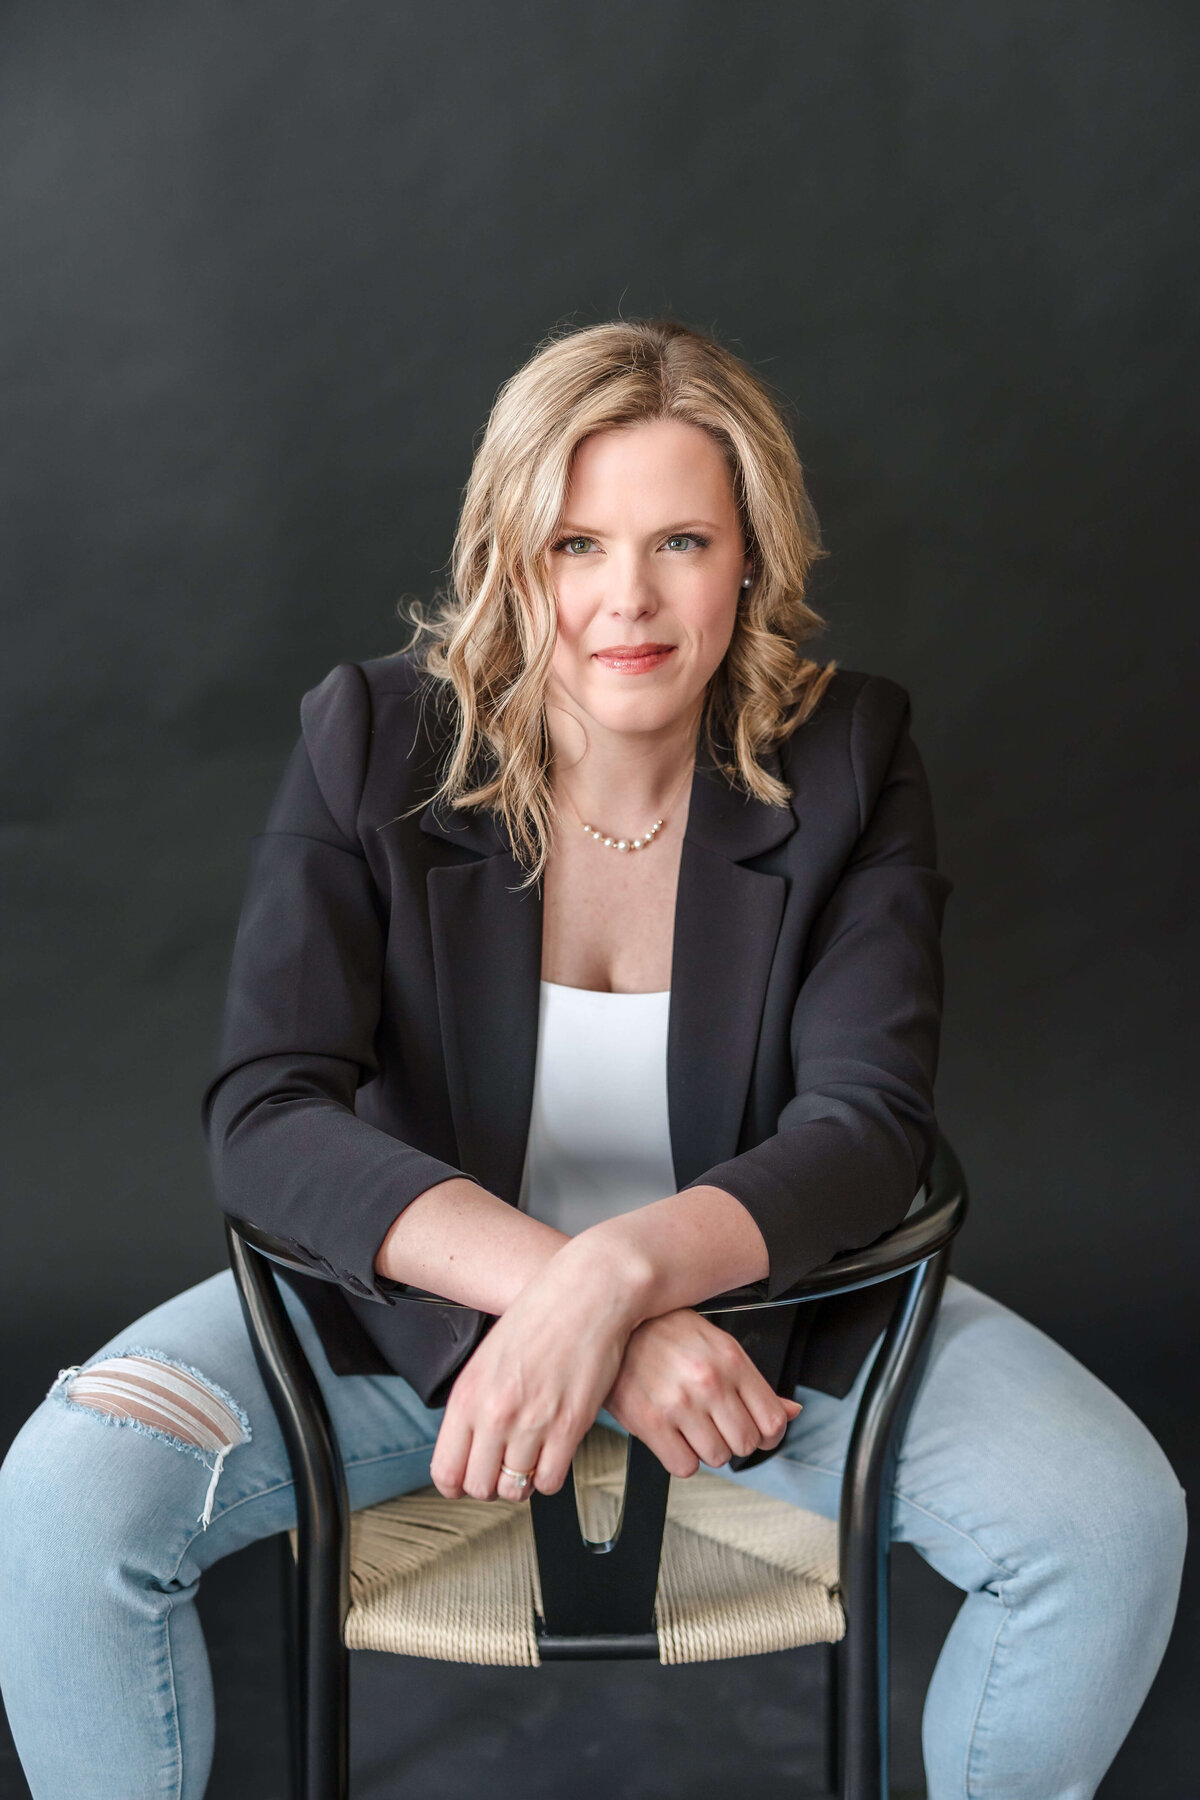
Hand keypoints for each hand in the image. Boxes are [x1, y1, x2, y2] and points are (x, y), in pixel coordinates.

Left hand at [429, 1238, 643, 1503]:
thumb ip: (475, 1403)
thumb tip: (471, 1447)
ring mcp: (533, 1422)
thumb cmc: (541, 1316)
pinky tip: (553, 1454)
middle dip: (491, 1485)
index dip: (456, 1485)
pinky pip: (550, 1482)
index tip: (467, 1481)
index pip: (446, 1471)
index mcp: (468, 1394)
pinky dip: (550, 1476)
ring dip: (522, 1481)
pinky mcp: (570, 1427)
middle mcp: (495, 1413)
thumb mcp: (488, 1356)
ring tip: (530, 1459)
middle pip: (479, 1487)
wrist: (588, 1292)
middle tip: (504, 1468)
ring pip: (515, 1489)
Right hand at [602, 1309, 801, 1476]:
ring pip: (717, 1458)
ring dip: (706, 1449)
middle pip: (746, 1444)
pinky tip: (673, 1436)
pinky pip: (684, 1466)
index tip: (755, 1432)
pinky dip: (681, 1458)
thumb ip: (754, 1384)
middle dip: (734, 1440)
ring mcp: (680, 1403)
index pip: (773, 1421)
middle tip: (715, 1424)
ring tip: (690, 1426)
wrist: (615, 1326)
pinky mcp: (651, 1422)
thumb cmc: (665, 1332)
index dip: (768, 1435)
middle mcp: (709, 1382)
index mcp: (731, 1360)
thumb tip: (792, 1412)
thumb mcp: (717, 1346)